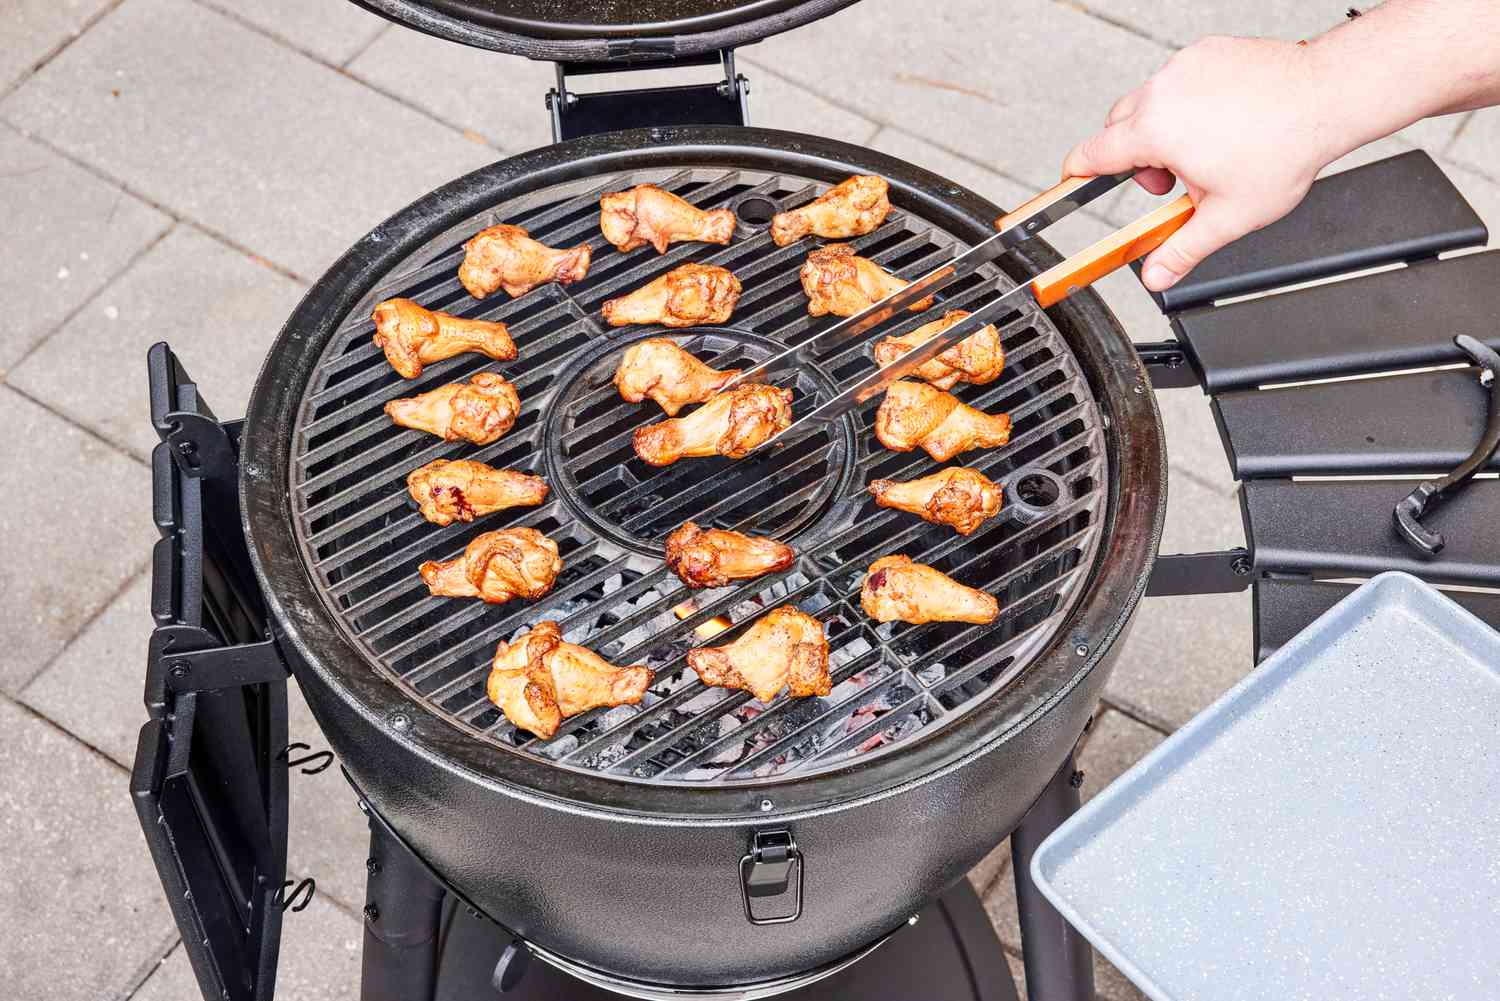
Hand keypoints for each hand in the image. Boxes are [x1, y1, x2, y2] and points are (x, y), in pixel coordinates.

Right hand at [1064, 37, 1352, 291]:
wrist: (1327, 96)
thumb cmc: (1284, 148)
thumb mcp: (1226, 216)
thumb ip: (1182, 250)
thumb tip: (1157, 275)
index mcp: (1155, 131)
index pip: (1092, 153)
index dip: (1078, 172)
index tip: (1073, 181)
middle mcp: (1163, 91)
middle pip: (1117, 128)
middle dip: (1134, 158)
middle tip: (1171, 180)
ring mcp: (1184, 66)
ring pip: (1149, 102)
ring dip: (1161, 129)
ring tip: (1202, 150)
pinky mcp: (1206, 51)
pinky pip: (1178, 79)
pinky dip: (1187, 102)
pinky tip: (1220, 121)